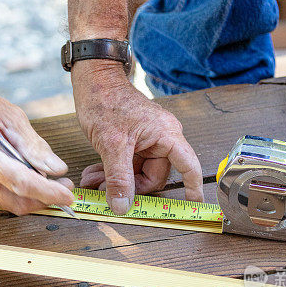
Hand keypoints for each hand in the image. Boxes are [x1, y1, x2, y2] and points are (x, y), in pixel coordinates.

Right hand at [0, 80, 74, 215]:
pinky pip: (2, 200)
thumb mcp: (13, 119)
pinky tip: (25, 176)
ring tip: (47, 179)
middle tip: (65, 186)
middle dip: (45, 199)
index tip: (69, 195)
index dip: (49, 193)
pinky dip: (18, 192)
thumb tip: (57, 169)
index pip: (23, 184)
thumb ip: (35, 147)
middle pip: (19, 202)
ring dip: (33, 197)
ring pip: (12, 205)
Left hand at [71, 61, 203, 213]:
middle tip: (105, 192)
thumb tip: (123, 206)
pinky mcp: (132, 143)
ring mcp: (146, 142)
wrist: (93, 80)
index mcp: (167, 135)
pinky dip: (110, 173)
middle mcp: (161, 139)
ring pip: (137, 174)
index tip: (192, 206)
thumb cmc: (106, 101)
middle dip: (129, 188)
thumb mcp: (111, 145)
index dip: (193, 188)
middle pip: (155, 177)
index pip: (189, 167)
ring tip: (92, 181)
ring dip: (114, 182)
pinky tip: (93, 174)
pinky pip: (126, 166)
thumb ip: (119, 178)